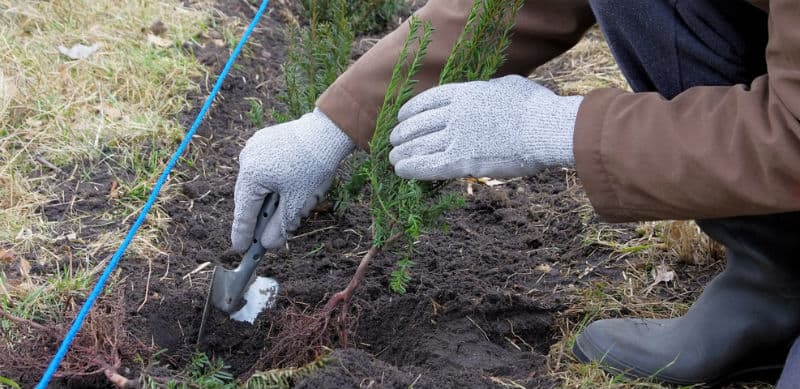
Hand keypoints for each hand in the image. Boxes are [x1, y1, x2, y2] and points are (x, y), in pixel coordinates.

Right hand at [232, 108, 353, 250]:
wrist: (327, 132)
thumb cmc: (313, 168)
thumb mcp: (297, 204)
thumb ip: (279, 227)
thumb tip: (267, 244)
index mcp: (251, 177)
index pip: (244, 213)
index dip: (243, 234)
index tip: (240, 249)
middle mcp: (246, 160)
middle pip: (247, 197)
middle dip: (257, 216)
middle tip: (261, 237)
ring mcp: (253, 147)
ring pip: (254, 182)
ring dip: (265, 198)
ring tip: (279, 210)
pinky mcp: (263, 139)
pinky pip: (261, 166)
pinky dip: (269, 180)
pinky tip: (284, 186)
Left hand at [389, 74, 582, 179]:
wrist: (545, 129)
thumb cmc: (535, 107)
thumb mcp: (508, 86)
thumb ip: (490, 90)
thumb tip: (488, 92)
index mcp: (466, 92)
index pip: (428, 100)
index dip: (411, 110)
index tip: (402, 116)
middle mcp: (455, 113)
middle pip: (419, 124)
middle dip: (403, 133)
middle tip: (393, 140)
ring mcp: (457, 137)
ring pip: (420, 145)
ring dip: (403, 152)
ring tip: (393, 157)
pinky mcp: (463, 161)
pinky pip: (429, 166)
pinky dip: (412, 168)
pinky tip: (401, 170)